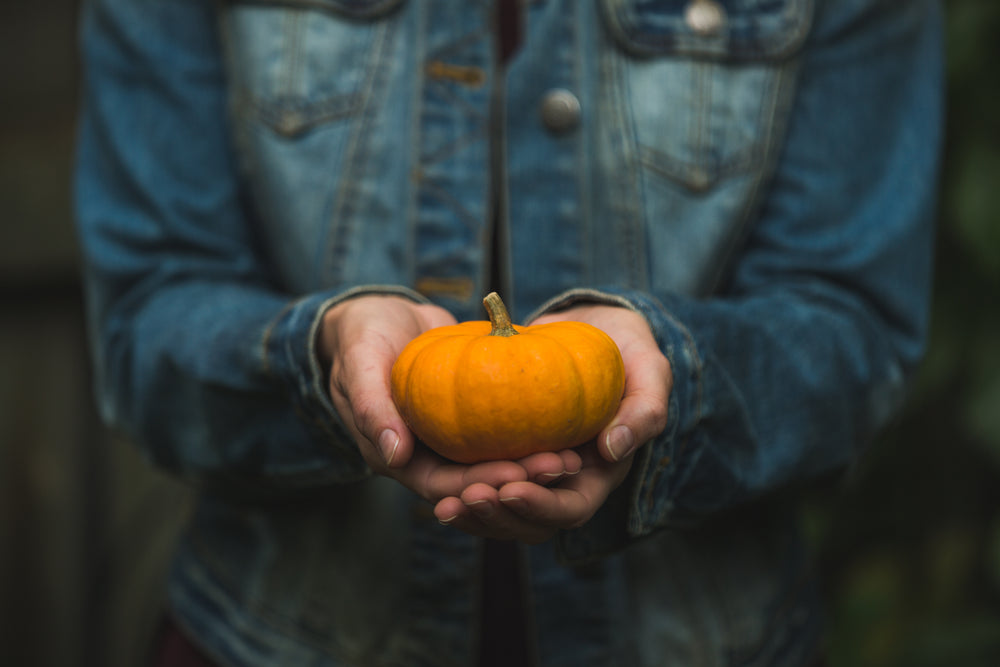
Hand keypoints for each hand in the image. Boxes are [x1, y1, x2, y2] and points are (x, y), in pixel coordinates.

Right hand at [317, 295, 582, 503]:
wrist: (380, 313)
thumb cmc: (363, 336)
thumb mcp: (360, 363)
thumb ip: (372, 407)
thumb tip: (394, 455)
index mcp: (395, 457)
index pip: (443, 486)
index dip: (479, 485)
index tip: (516, 475)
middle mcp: (426, 457)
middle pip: (478, 482)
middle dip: (519, 481)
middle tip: (562, 466)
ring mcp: (450, 439)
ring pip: (495, 462)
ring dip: (532, 465)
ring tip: (574, 456)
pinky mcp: (471, 418)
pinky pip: (504, 432)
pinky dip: (532, 434)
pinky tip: (568, 426)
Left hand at [432, 303, 671, 542]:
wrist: (594, 327)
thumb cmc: (628, 348)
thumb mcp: (649, 369)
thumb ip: (644, 409)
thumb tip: (613, 450)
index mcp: (600, 473)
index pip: (572, 508)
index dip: (542, 507)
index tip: (510, 489)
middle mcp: (564, 481)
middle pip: (529, 522)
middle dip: (497, 518)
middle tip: (464, 499)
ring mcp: (532, 467)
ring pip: (500, 508)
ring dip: (472, 512)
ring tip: (443, 506)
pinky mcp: (506, 449)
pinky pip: (479, 475)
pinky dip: (456, 481)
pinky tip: (426, 470)